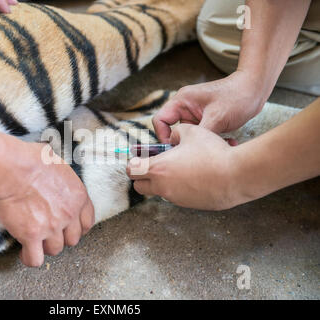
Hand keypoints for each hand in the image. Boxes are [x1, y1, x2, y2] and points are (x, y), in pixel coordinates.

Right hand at [0, 142, 94, 266]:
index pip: (87, 222)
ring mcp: (51, 226)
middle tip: (50, 233)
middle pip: (72, 239)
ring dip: (45, 247)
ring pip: (55, 249)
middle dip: (62, 237)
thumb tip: (56, 173)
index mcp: (78, 196)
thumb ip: (63, 178)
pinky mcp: (31, 235)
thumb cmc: (31, 160)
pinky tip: (24, 253)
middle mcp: (69, 214)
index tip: (69, 228)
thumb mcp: (58, 163)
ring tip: (36, 242)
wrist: (11, 168)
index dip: (78, 227)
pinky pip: (35, 259)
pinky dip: (29, 258)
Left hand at [127, 124, 241, 210]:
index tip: (141, 158)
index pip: (132, 170)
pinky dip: (181, 188)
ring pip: (161, 192)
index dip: (134, 163)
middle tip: (156, 165)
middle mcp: (163, 187)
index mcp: (158, 168)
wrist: (236, 175)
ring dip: (164, 182)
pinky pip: (178, 196)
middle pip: (139, 187)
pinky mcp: (190, 205)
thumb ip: (176, 133)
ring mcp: (176, 198)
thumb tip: (173, 137)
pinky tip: (196, 176)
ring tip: (182, 168)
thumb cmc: (213, 152)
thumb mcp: (192, 131)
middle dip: (143, 177)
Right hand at [152, 71, 266, 142]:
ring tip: (219, 147)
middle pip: (173, 130)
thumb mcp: (216, 118)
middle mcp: (185, 107)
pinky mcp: (206, 120)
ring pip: (189, 135)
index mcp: (182, 101)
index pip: (160, 120)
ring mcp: (196, 114)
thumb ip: (198, 134)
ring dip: (202, 144)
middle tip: (196, 153)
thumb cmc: (236, 96)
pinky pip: (202, 135)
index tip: (176, 147)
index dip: (163, 136)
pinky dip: (212, 141)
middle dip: (186, 143)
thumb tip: (187, 151)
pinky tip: (228, 143)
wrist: (256, 89)